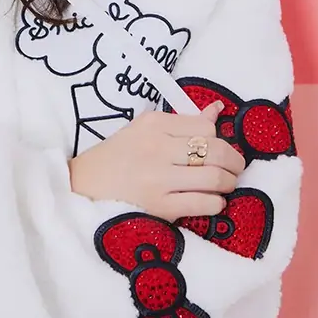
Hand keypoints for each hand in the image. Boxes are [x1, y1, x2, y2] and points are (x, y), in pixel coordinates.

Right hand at [67, 101, 245, 220]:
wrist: (83, 186)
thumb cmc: (117, 157)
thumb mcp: (144, 130)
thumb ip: (182, 122)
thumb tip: (218, 110)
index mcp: (154, 124)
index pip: (205, 127)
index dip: (219, 139)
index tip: (217, 149)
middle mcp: (157, 147)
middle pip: (216, 151)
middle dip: (234, 162)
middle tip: (234, 168)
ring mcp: (158, 178)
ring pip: (214, 177)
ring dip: (228, 183)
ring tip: (224, 185)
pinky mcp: (160, 207)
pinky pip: (204, 203)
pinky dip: (216, 203)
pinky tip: (211, 201)